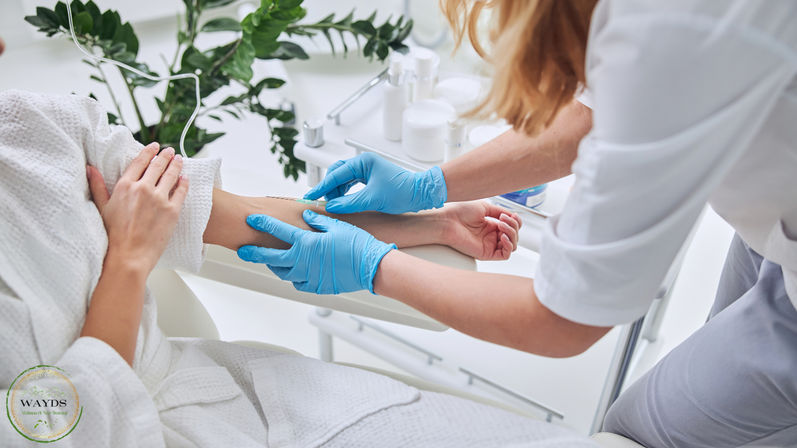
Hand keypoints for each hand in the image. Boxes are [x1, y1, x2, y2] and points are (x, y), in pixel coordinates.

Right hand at [87, 143, 187, 273]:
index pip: (140, 162)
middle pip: (158, 166)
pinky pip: (181, 191)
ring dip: (176, 165)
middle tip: (170, 151)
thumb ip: (97, 185)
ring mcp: (159, 199)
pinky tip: (185, 178)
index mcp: (125, 186)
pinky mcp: (172, 210)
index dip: (149, 152)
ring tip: (179, 159)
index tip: (154, 147)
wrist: (128, 256)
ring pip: (171, 175)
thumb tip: (90, 168)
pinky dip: (184, 183)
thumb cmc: (113, 236)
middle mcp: (143, 189)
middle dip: (165, 156)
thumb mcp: (101, 207)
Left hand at [237, 210, 395, 293]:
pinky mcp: (317, 287)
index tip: (252, 220)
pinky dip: (293, 277)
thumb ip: (318, 221)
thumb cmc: (358, 245)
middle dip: (254, 253)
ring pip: (283, 273)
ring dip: (274, 266)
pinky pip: (298, 283)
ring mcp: (309, 276)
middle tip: (243, 251)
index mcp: (306, 243)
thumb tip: (306, 216)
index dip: (263, 224)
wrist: (371, 268)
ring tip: (269, 261)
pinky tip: (293, 273)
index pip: (278, 231)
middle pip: (270, 258)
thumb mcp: (337, 226)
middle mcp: (303, 261)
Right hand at [304, 152, 446, 213]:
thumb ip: (350, 203)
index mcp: (363, 162)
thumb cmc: (402, 192)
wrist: (421, 194)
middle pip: (337, 173)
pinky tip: (342, 202)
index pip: (336, 174)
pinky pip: (351, 183)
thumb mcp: (373, 199)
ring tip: (332, 204)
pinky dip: (344, 192)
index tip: (311, 196)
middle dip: (328, 187)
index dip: (322, 186)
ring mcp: (367, 170)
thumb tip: (332, 207)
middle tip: (321, 202)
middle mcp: (364, 163)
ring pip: (343, 179)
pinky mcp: (371, 178)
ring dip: (336, 191)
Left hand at [442, 201, 520, 259]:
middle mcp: (491, 236)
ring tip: (501, 226)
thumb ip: (501, 211)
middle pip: (514, 235)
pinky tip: (502, 237)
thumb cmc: (460, 212)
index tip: (511, 215)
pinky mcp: (486, 253)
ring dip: (512, 234)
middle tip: (503, 220)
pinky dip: (509, 246)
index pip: (512, 227)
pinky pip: (505, 255)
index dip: (516, 221)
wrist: (448, 221)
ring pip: (512, 245)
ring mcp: (489, 245)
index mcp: (490, 225)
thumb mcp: (485, 207)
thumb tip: (513, 216)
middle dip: (513, 226)